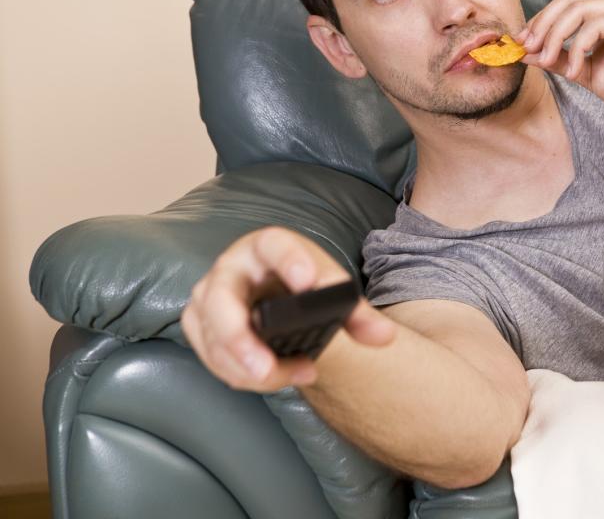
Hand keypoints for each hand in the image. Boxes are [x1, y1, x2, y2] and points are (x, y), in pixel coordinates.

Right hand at [180, 227, 395, 392]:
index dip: (289, 260)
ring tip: (296, 374)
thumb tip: (383, 336)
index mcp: (268, 246)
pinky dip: (239, 374)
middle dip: (240, 338)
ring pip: (214, 337)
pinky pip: (210, 356)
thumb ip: (359, 315)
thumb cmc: (305, 285)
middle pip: (221, 299)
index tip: (309, 283)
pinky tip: (273, 378)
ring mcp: (209, 297)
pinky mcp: (200, 325)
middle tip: (266, 368)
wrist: (280, 295)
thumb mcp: (332, 292)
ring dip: (247, 367)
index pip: (274, 244)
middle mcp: (231, 267)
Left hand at [516, 0, 603, 120]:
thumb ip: (559, 59)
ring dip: (555, 37)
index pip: (565, 3)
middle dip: (542, 24)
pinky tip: (576, 70)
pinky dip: (578, 48)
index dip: (540, 20)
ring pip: (576, 9)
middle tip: (529, 49)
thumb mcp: (586, 72)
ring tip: (550, 62)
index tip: (522, 44)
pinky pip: (594, 25)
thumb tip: (526, 53)